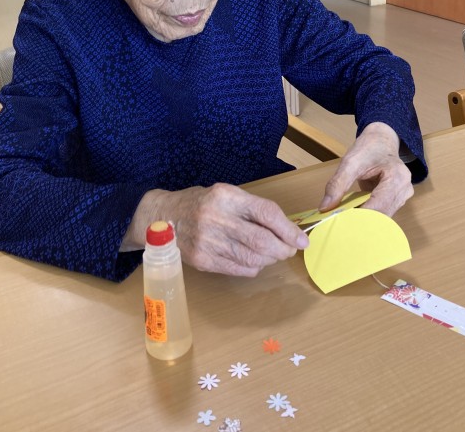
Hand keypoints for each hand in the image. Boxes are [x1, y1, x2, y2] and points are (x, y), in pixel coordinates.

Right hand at [122, 183, 308, 276]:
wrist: (163, 218)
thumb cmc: (201, 204)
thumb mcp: (226, 194)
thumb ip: (254, 209)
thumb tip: (287, 229)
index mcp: (226, 196)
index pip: (267, 213)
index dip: (288, 229)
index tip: (301, 239)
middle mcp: (217, 218)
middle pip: (262, 240)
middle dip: (283, 248)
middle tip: (290, 250)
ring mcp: (208, 241)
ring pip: (254, 258)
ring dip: (270, 259)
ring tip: (272, 254)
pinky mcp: (203, 260)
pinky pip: (240, 269)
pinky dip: (254, 267)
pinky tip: (253, 259)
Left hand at [319, 122, 413, 216]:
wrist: (381, 141)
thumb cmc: (368, 148)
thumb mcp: (350, 162)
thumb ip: (337, 184)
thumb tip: (325, 207)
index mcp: (398, 178)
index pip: (378, 206)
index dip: (358, 217)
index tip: (338, 222)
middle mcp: (404, 190)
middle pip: (381, 215)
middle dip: (359, 221)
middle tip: (338, 224)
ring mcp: (402, 197)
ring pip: (381, 218)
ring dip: (363, 221)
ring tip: (344, 220)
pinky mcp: (395, 201)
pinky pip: (380, 214)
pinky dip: (366, 216)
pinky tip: (352, 216)